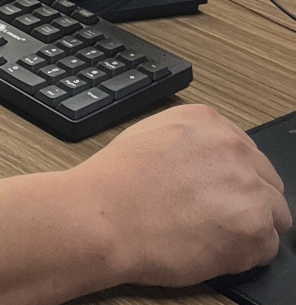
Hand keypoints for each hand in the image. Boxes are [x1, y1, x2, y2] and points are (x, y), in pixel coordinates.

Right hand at [74, 103, 289, 286]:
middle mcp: (234, 148)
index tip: (216, 193)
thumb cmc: (114, 183)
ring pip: (275, 215)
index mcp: (208, 122)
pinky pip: (267, 248)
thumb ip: (190, 143)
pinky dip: (243, 255)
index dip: (231, 178)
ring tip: (208, 235)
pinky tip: (209, 249)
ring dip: (248, 227)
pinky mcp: (254, 227)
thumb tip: (208, 164)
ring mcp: (248, 187)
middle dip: (245, 201)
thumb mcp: (149, 136)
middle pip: (266, 182)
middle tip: (211, 218)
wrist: (102, 217)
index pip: (246, 153)